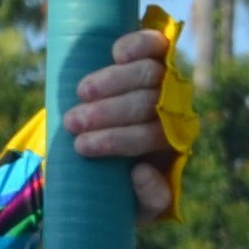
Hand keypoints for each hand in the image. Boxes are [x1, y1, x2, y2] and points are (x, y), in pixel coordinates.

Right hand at [64, 24, 179, 221]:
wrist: (105, 148)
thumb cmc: (120, 180)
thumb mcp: (136, 203)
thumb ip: (149, 199)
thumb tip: (141, 171)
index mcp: (173, 143)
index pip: (153, 137)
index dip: (118, 140)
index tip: (81, 147)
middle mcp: (175, 109)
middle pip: (149, 103)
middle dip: (109, 113)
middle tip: (72, 123)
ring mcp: (166, 79)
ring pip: (149, 73)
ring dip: (112, 81)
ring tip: (81, 93)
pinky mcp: (153, 54)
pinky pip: (154, 44)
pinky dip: (137, 45)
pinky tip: (115, 53)